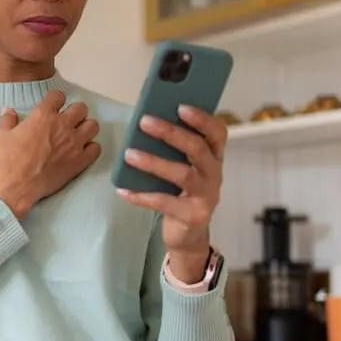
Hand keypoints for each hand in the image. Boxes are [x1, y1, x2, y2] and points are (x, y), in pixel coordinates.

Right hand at [0, 90, 100, 218]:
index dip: (56, 100)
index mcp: (43, 115)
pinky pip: (96, 148)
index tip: (54, 106)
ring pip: (93, 126)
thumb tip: (8, 111)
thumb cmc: (9, 158)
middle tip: (69, 121)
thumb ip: (8, 120)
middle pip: (81, 108)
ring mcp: (74, 142)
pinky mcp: (80, 160)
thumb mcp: (3, 135)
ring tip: (79, 135)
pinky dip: (91, 149)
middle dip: (76, 112)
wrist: (18, 184)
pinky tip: (83, 152)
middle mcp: (63, 124)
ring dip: (86, 128)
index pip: (58, 96)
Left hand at [116, 105, 226, 280]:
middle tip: (144, 122)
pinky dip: (142, 196)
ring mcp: (207, 196)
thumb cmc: (182, 193)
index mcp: (214, 157)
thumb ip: (173, 149)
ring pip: (182, 174)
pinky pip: (165, 203)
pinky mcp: (193, 216)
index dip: (202, 119)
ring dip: (153, 162)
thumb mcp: (182, 168)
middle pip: (197, 149)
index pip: (217, 132)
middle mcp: (215, 174)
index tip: (180, 106)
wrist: (189, 234)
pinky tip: (123, 190)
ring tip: (129, 154)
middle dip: (170, 133)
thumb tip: (146, 123)